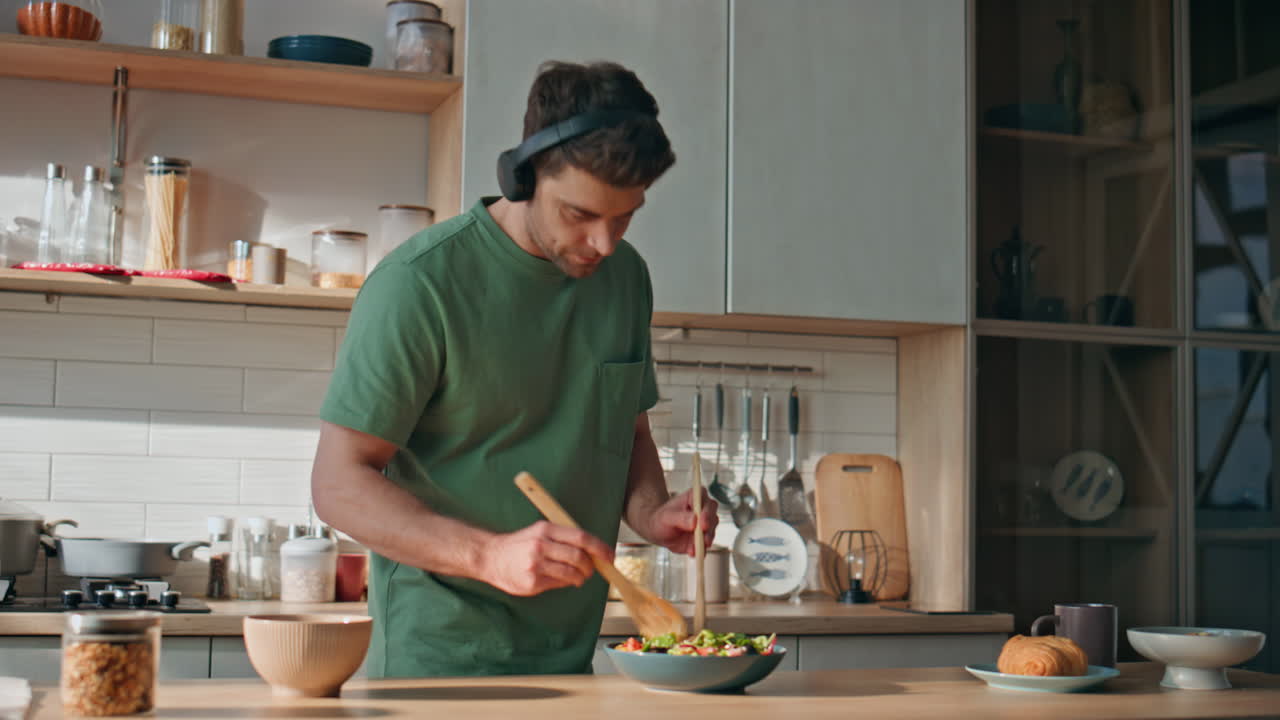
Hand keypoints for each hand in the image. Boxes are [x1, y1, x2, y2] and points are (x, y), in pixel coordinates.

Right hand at [480, 521, 613, 596]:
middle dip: (590, 566)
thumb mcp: (539, 531)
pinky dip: (566, 583)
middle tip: (590, 569)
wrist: (490, 557)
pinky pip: (559, 584)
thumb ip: (563, 537)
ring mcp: (536, 565)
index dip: (599, 548)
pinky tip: (561, 580)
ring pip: (571, 573)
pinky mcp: (532, 582)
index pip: (581, 538)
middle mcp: (541, 545)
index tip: (609, 556)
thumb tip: (592, 550)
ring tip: (578, 577)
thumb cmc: (519, 545)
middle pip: (579, 557)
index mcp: (545, 529)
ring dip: (580, 577)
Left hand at [642, 489, 717, 556]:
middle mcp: (703, 509)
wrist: (659, 532)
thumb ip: (680, 518)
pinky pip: (705, 545)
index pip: (704, 498)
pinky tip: (692, 552)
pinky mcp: (704, 538)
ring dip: (705, 539)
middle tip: (703, 534)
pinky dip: (700, 550)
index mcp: (694, 497)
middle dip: (709, 526)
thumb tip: (694, 521)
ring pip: (711, 530)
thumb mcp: (666, 517)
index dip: (705, 510)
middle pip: (712, 514)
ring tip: (696, 547)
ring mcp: (706, 524)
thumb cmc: (662, 519)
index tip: (701, 521)